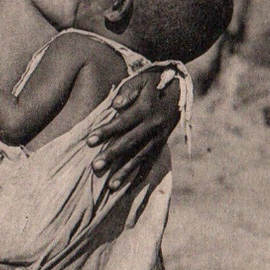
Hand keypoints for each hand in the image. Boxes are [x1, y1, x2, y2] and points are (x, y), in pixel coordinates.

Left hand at [87, 69, 180, 188]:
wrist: (179, 89)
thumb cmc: (153, 82)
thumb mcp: (140, 80)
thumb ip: (127, 92)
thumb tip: (116, 105)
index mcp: (146, 108)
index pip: (123, 122)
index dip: (106, 132)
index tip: (90, 141)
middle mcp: (154, 125)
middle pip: (131, 143)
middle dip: (112, 155)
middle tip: (96, 167)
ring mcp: (160, 137)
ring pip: (141, 157)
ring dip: (125, 172)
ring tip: (111, 186)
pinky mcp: (162, 145)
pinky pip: (151, 163)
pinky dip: (140, 176)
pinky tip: (127, 189)